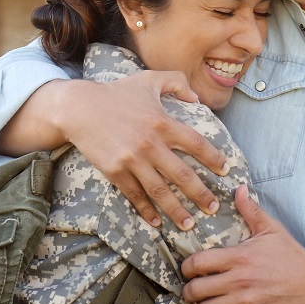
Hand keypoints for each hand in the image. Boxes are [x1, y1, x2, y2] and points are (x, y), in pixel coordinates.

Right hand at [54, 72, 227, 228]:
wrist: (79, 108)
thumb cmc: (115, 93)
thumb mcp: (148, 80)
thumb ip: (176, 83)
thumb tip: (196, 98)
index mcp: (163, 122)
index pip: (197, 144)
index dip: (214, 159)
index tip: (225, 172)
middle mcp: (151, 144)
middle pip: (182, 175)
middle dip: (201, 194)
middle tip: (213, 207)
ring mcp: (132, 160)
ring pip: (160, 191)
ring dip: (177, 210)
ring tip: (189, 224)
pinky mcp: (115, 172)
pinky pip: (135, 195)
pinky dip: (147, 210)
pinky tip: (156, 222)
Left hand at [182, 186, 304, 303]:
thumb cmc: (292, 256)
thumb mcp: (272, 230)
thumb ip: (251, 211)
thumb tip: (238, 189)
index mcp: (239, 257)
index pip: (197, 263)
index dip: (186, 268)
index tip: (189, 270)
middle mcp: (238, 281)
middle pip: (195, 290)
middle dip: (189, 290)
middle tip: (194, 288)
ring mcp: (245, 303)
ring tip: (207, 303)